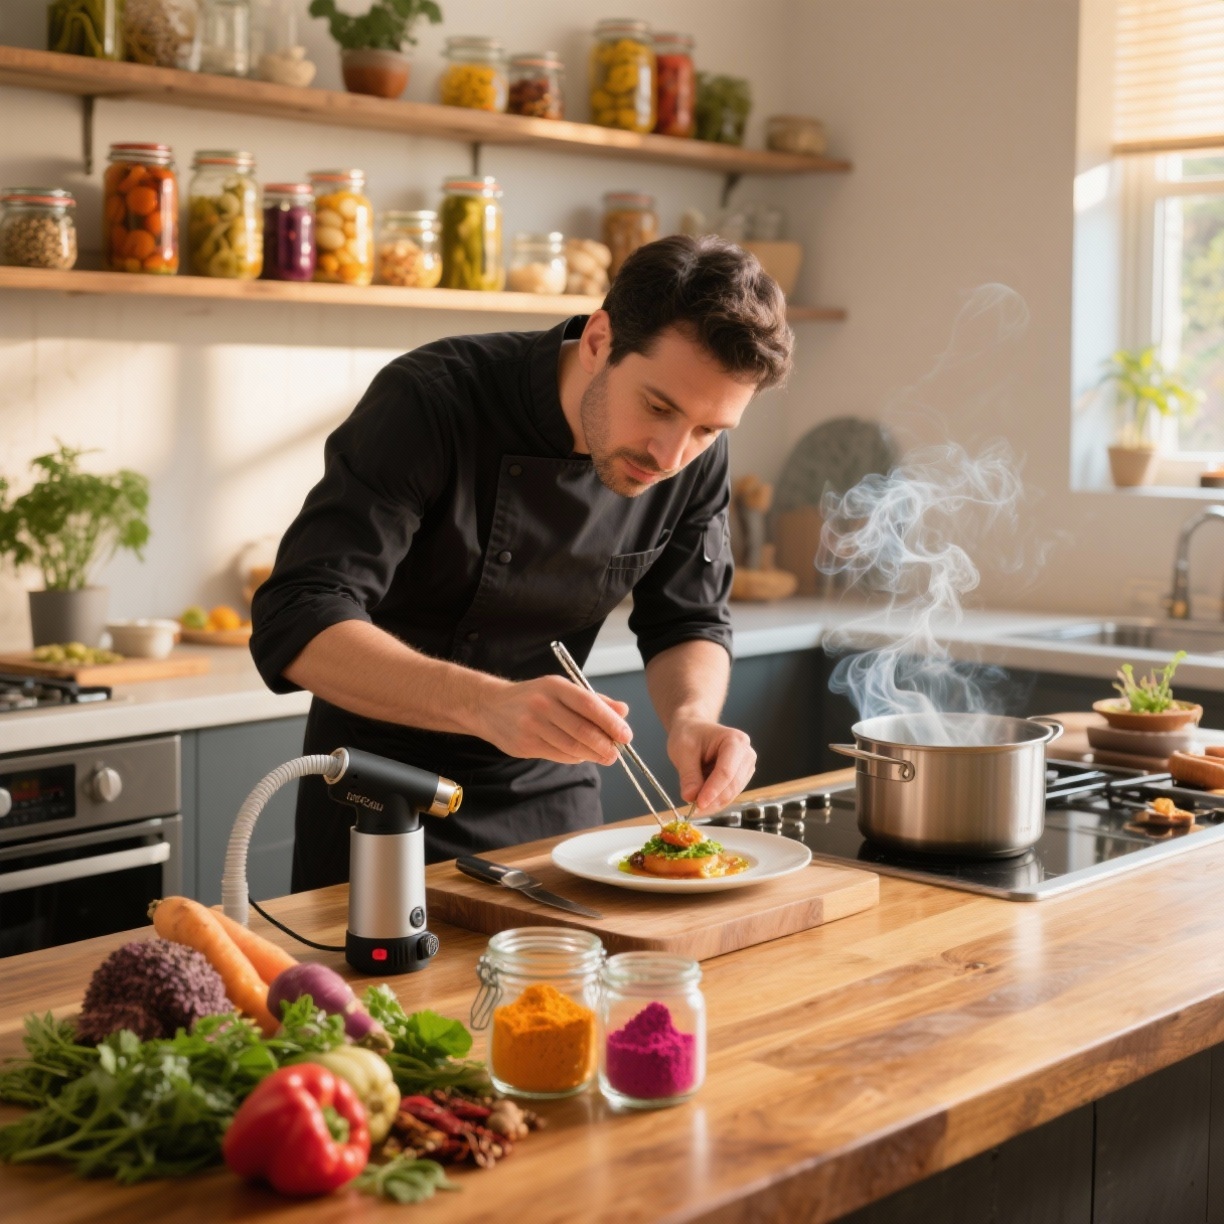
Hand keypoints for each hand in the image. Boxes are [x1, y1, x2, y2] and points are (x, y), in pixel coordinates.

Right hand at [477, 676, 631, 765]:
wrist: (491, 707)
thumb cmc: (534, 697)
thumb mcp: (561, 690)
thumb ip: (593, 700)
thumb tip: (623, 711)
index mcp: (555, 686)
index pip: (589, 704)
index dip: (610, 722)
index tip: (626, 734)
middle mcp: (542, 704)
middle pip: (581, 729)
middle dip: (604, 744)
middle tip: (617, 752)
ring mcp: (531, 726)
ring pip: (571, 746)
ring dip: (592, 754)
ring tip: (605, 756)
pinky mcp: (525, 745)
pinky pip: (558, 755)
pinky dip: (575, 757)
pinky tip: (583, 755)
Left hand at [667, 717, 755, 815]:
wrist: (694, 729)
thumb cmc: (689, 734)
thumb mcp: (683, 751)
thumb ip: (688, 775)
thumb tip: (691, 797)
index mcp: (735, 741)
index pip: (726, 772)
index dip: (713, 791)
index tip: (698, 804)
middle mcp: (746, 754)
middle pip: (732, 785)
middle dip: (712, 799)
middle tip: (692, 808)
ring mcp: (746, 767)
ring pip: (731, 794)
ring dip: (713, 802)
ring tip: (693, 799)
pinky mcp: (741, 778)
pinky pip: (729, 795)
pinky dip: (714, 800)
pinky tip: (701, 797)